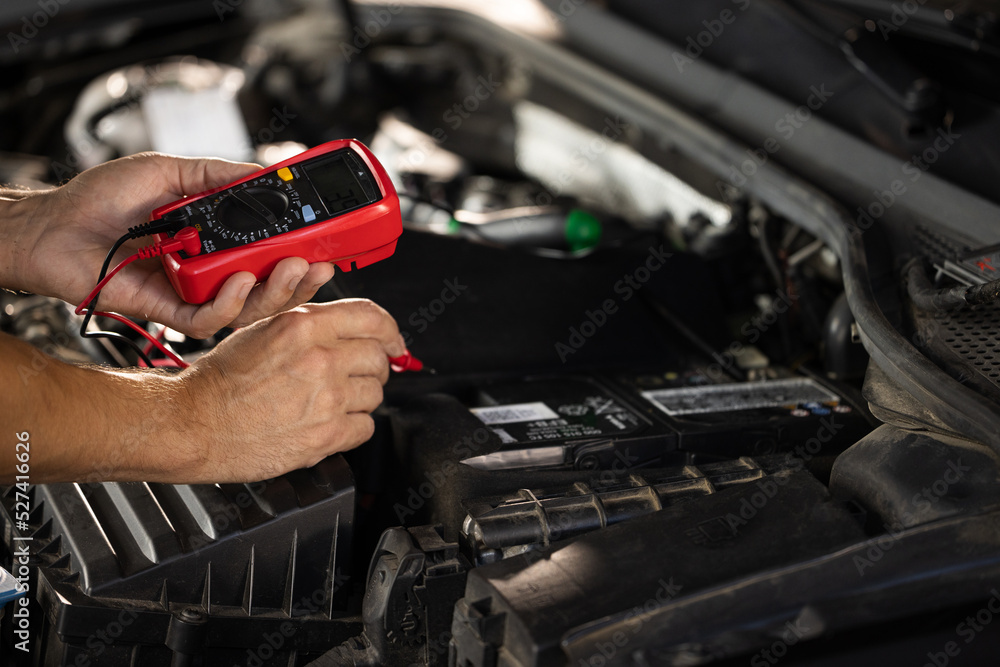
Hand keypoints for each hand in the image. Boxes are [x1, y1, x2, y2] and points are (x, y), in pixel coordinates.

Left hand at [12, 153, 337, 337]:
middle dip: (302, 280)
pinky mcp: (169, 312)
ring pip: (249, 309)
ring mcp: (194, 293)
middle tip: (321, 264)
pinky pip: (209, 319)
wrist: (55, 226)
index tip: (331, 241)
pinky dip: (230, 304)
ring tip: (290, 270)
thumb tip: (267, 174)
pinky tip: (238, 281)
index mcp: (219, 239)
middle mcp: (212, 269)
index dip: (304, 251)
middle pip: (271, 287)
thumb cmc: (102, 200)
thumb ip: (221, 176)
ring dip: (276, 293)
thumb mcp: (172, 172)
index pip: (272, 251)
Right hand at [163, 299, 405, 482]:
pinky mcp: (327, 435)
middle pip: (379, 358)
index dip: (391, 331)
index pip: (373, 319)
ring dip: (360, 398)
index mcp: (304, 325)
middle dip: (371, 367)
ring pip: (375, 394)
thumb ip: (311, 324)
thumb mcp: (264, 329)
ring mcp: (327, 398)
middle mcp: (320, 358)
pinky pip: (366, 427)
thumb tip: (353, 328)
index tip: (394, 343)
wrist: (194, 423)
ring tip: (329, 402)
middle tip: (352, 377)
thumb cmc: (222, 380)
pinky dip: (353, 428)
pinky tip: (328, 424)